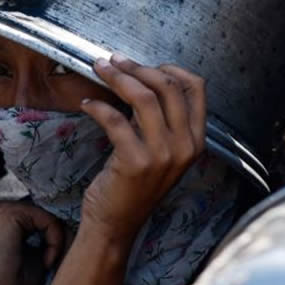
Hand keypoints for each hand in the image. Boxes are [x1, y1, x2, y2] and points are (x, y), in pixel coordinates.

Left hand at [79, 56, 205, 247]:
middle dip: (137, 67)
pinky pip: (115, 119)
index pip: (196, 88)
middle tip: (113, 60)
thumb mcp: (160, 152)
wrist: (116, 224)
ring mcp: (163, 156)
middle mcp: (185, 147)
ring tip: (99, 70)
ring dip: (117, 77)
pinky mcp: (136, 162)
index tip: (144, 64)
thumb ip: (161, 121)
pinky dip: (97, 106)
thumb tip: (141, 80)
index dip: (170, 68)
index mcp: (196, 141)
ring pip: (143, 97)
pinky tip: (87, 104)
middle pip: (168, 86)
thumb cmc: (133, 186)